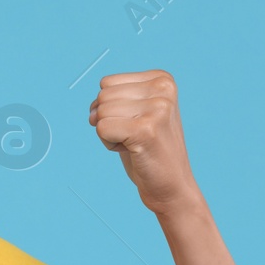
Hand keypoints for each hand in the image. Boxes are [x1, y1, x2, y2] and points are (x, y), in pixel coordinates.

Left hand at [89, 69, 201, 215]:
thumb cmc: (148, 150)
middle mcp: (163, 88)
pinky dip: (109, 144)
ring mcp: (157, 107)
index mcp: (162, 79)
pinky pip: (102, 129)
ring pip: (101, 113)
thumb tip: (92, 109)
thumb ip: (114, 99)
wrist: (171, 185)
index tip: (136, 124)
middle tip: (135, 137)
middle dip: (109, 121)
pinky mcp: (146, 129)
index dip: (112, 108)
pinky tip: (132, 150)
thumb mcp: (135, 113)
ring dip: (110, 134)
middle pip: (103, 97)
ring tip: (135, 143)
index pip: (107, 83)